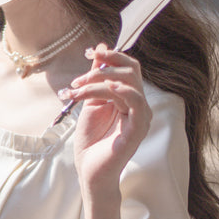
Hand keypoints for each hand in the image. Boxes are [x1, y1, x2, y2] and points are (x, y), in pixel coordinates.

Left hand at [60, 44, 152, 198]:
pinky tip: (107, 88)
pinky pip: (137, 102)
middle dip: (101, 68)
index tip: (87, 52)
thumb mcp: (89, 103)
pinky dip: (123, 91)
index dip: (110, 56)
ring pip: (128, 83)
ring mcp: (141, 117)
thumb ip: (95, 78)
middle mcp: (138, 105)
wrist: (89, 171)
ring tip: (77, 90)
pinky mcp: (138, 129)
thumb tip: (99, 47)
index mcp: (128, 98)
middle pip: (130, 71)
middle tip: (77, 80)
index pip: (128, 67)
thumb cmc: (91, 141)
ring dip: (99, 81)